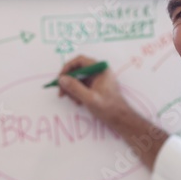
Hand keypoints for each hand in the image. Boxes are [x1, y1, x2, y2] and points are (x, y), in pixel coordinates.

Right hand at [56, 55, 168, 169]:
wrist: (120, 118)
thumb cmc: (108, 108)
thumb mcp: (89, 98)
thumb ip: (75, 87)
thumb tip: (62, 79)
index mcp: (100, 69)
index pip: (80, 61)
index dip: (67, 68)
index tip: (60, 78)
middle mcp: (99, 71)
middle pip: (78, 70)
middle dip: (68, 81)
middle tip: (61, 92)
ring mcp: (97, 79)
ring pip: (78, 78)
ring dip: (72, 88)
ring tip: (74, 100)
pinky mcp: (96, 86)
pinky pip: (82, 85)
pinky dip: (77, 92)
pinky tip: (78, 101)